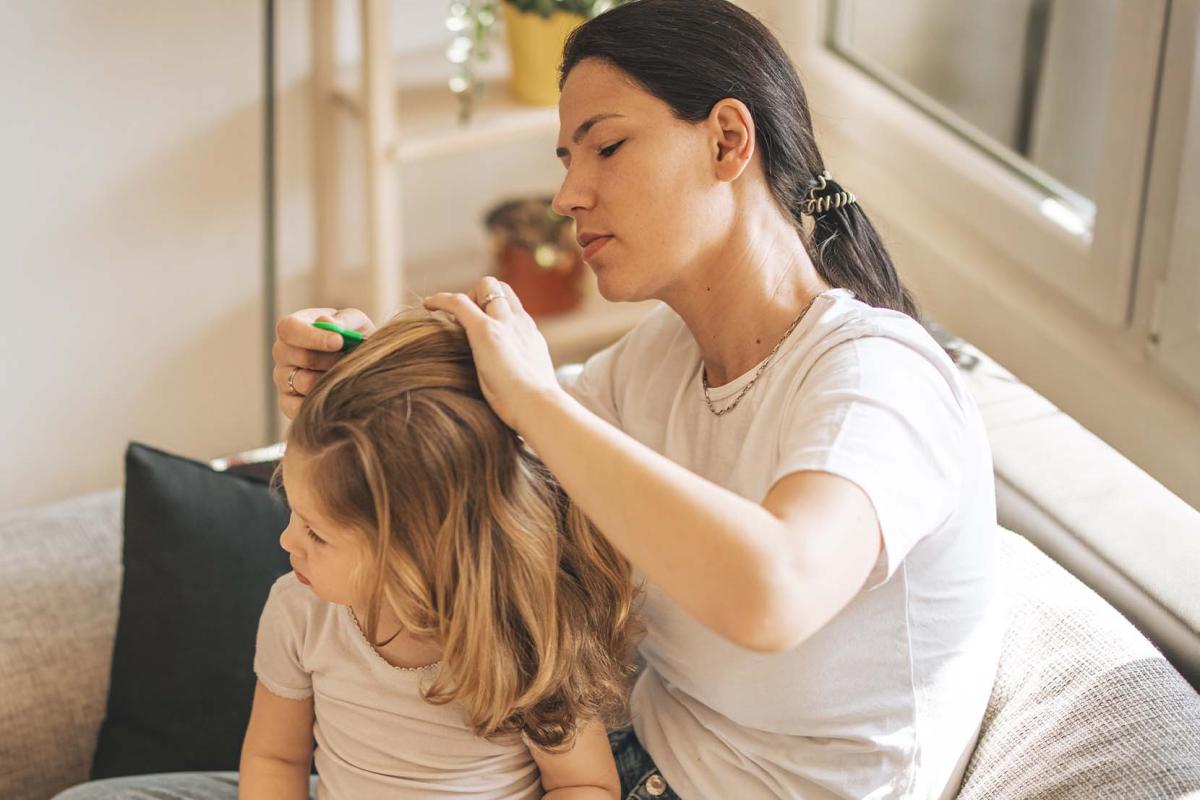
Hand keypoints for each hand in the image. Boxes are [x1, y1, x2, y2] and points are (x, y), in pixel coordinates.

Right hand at [272, 307, 375, 418]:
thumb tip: (325, 323)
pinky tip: (336, 393)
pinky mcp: (287, 403)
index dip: (313, 336)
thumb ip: (344, 320)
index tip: (339, 341)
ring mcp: (282, 379)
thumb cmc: (354, 338)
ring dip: (330, 380)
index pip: (289, 329)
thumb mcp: (355, 323)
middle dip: (331, 359)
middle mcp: (282, 353)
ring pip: (304, 382)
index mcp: (293, 328)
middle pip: (300, 357)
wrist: (360, 365)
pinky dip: (321, 401)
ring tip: (345, 375)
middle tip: (350, 360)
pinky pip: (298, 407)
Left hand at [422, 277, 561, 432]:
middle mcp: (518, 322)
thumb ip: (523, 376)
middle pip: (500, 288)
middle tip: (465, 321)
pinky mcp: (484, 330)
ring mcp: (502, 323)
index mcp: (529, 334)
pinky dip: (441, 300)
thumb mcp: (533, 384)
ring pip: (485, 286)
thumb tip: (515, 390)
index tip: (481, 324)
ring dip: (467, 297)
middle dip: (480, 296)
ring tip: (450, 319)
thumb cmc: (534, 406)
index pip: (512, 306)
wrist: (538, 406)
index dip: (494, 308)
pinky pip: (458, 302)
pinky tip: (427, 305)